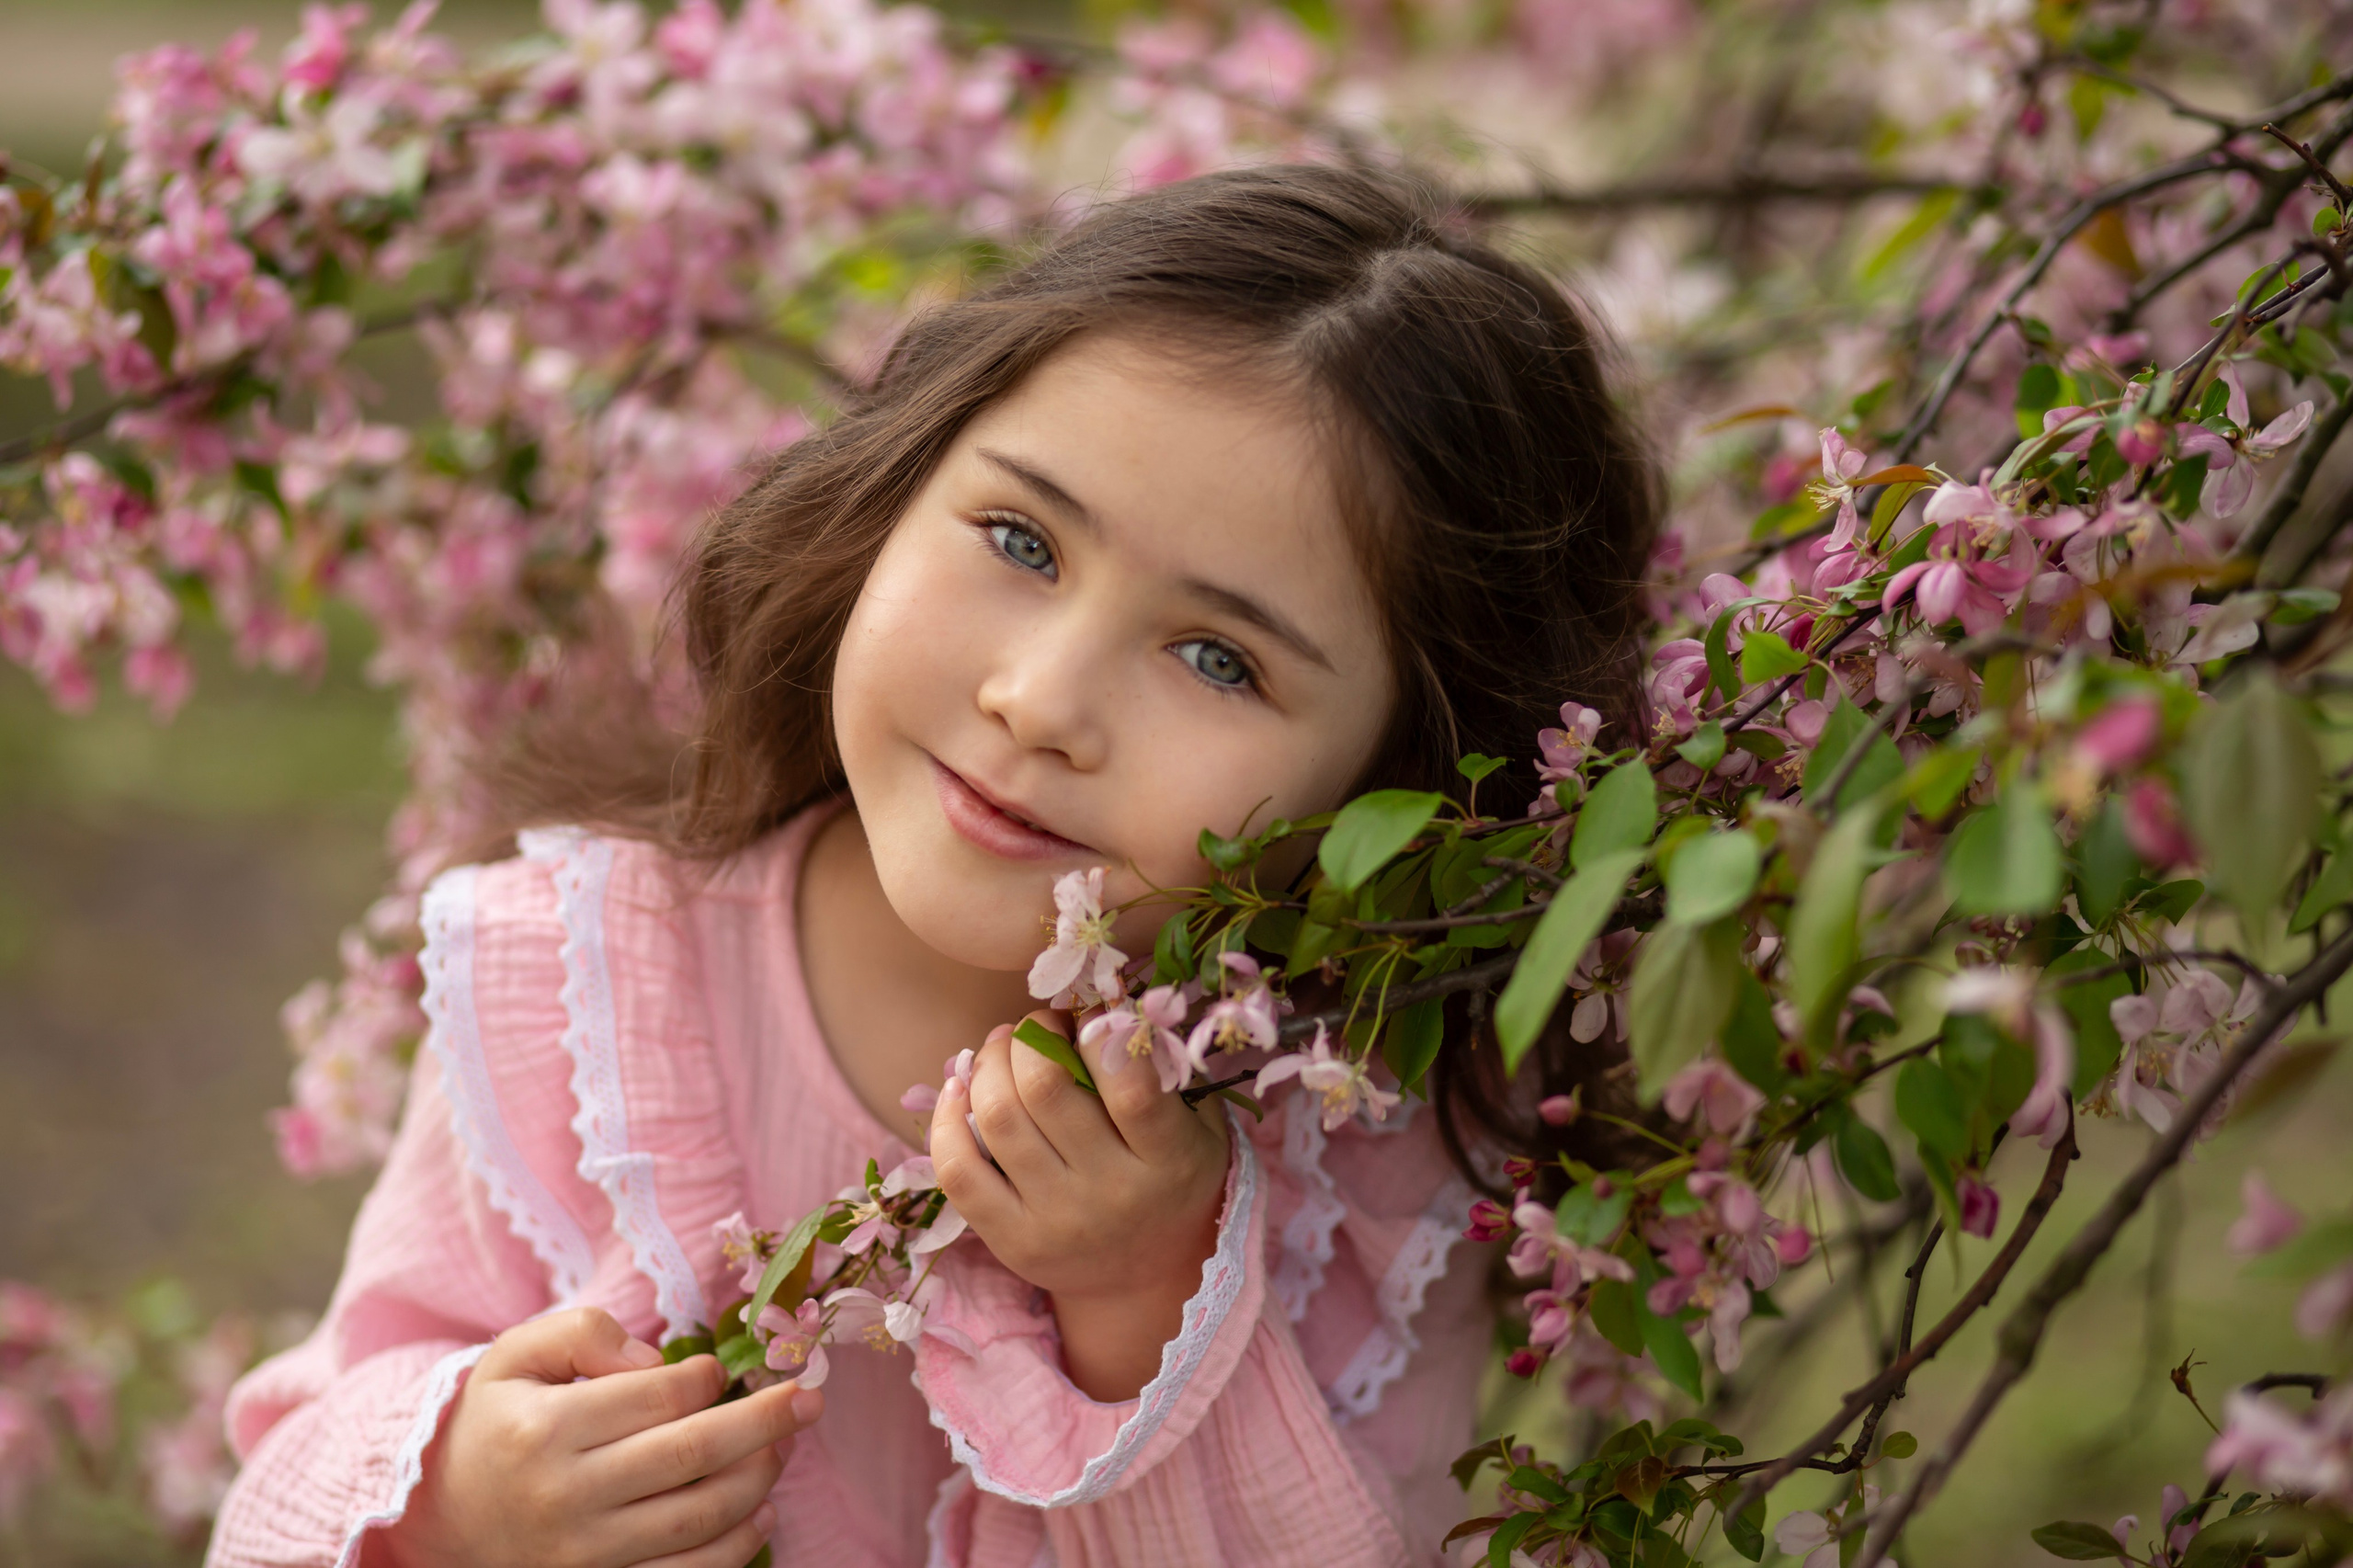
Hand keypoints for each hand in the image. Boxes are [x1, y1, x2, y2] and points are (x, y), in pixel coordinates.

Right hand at [378, 1307, 822, 1567]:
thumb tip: (659, 1359)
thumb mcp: (515, 1356)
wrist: (443, 1518)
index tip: (720, 1369)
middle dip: (763, 1422)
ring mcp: (583, 1552)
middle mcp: (564, 1493)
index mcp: (544, 1428)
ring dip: (758, 1480)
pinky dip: (735, 1548)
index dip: (704, 1377)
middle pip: (689, 1454)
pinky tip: (763, 1513)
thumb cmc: (495, 1422)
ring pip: (697, 1518)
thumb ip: (583, 1331)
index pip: (653, 1397)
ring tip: (785, 1447)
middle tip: (809, 1399)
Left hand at [929, 1010, 1231, 1401]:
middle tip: (1035, 1024)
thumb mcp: (1199, 1128)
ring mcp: (1056, 1221)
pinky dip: (948, 1118)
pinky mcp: (1010, 1242)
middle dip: (1030, 1034)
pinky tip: (960, 1087)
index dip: (1097, 1031)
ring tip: (1001, 1046)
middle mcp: (1111, 1193)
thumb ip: (1162, 1068)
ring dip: (989, 1062)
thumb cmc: (1174, 1182)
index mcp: (1168, 1160)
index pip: (1128, 1084)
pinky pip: (958, 1171)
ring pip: (997, 1118)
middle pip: (1044, 1088)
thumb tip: (1105, 998)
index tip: (1087, 1016)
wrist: (1149, 1281)